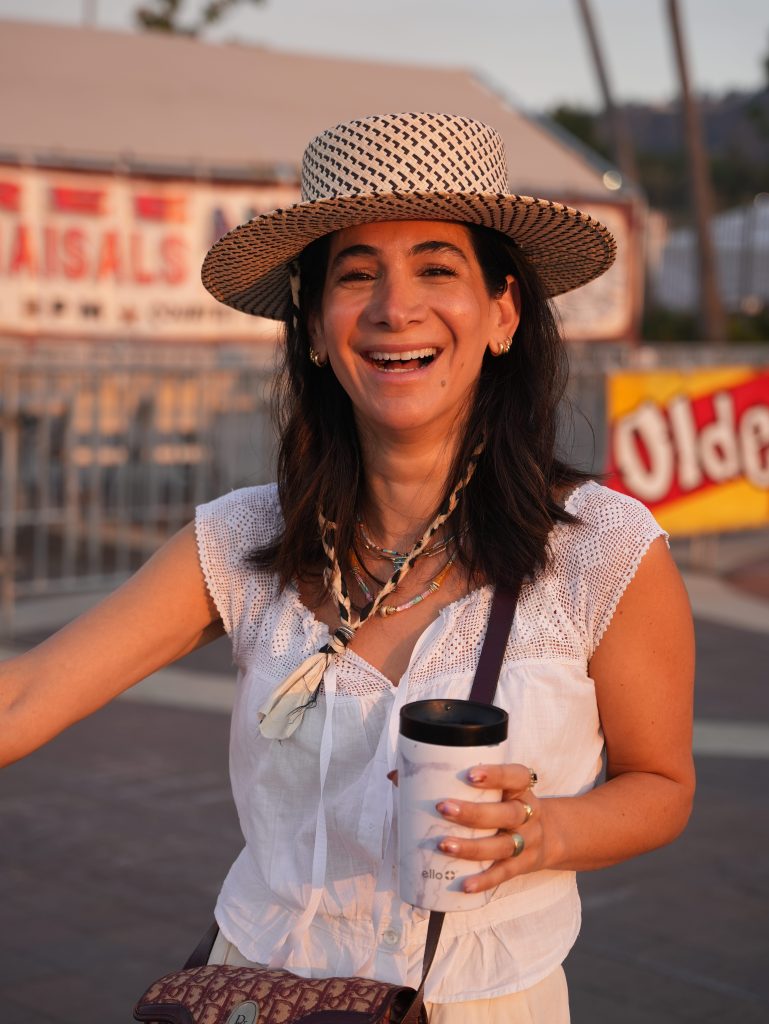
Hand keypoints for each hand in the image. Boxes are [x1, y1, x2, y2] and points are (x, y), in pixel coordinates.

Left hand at [435, 762, 542, 892]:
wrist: (550, 836)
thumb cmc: (507, 805)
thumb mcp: (499, 789)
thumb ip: (457, 781)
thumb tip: (397, 776)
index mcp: (521, 789)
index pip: (516, 776)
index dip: (496, 775)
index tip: (470, 775)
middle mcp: (528, 814)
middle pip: (507, 814)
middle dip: (474, 813)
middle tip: (443, 808)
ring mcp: (527, 842)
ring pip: (503, 846)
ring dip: (472, 847)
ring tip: (443, 845)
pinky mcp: (522, 865)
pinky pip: (503, 874)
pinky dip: (484, 880)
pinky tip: (464, 884)